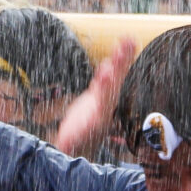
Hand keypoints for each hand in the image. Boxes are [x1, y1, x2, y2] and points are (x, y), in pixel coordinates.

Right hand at [56, 39, 135, 157]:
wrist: (83, 137)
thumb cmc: (74, 142)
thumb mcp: (69, 144)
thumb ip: (66, 145)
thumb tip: (61, 149)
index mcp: (99, 116)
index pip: (103, 100)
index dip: (104, 87)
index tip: (105, 74)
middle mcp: (107, 104)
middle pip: (114, 85)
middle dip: (117, 69)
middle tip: (121, 53)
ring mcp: (107, 94)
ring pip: (118, 75)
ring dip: (123, 58)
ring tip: (129, 41)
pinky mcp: (105, 87)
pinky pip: (114, 70)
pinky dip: (120, 57)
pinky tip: (125, 43)